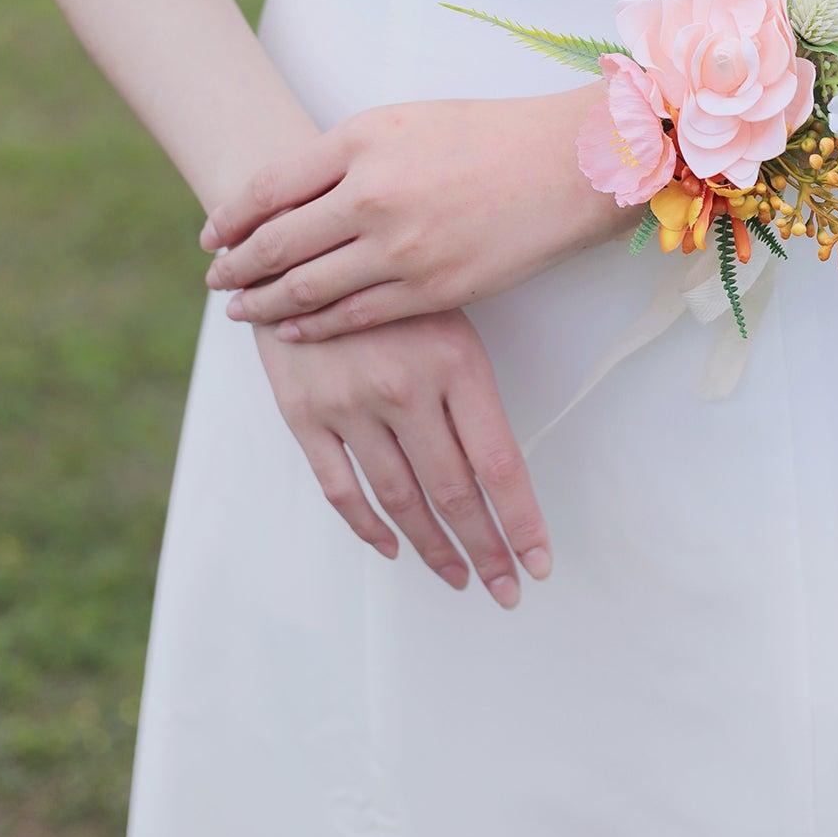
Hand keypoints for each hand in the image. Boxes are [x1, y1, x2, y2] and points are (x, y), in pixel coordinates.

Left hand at [201, 83, 624, 340]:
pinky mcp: (430, 289)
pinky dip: (314, 326)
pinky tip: (295, 327)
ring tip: (242, 310)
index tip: (212, 236)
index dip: (230, 218)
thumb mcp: (404, 121)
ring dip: (264, 303)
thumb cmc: (487, 135)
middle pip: (277, 243)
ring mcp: (400, 247)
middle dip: (237, 267)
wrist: (565, 164)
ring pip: (307, 288)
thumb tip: (289, 193)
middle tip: (217, 280)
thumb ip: (345, 155)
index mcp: (359, 140)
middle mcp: (370, 194)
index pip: (268, 187)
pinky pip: (354, 316)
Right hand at [256, 307, 550, 606]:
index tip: (538, 563)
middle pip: (453, 492)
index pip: (497, 463)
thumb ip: (470, 389)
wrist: (298, 246)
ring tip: (460, 577)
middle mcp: (404, 386)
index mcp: (454, 359)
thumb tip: (499, 474)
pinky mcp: (304, 414)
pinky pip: (341, 489)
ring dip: (434, 549)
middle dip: (485, 550)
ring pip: (400, 500)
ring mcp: (350, 403)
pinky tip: (395, 548)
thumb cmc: (391, 280)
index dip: (520, 521)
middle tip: (506, 590)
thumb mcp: (449, 312)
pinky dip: (369, 528)